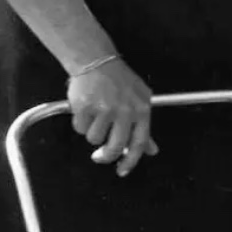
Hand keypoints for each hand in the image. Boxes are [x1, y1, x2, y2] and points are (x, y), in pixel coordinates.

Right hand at [69, 56, 159, 176]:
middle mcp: (124, 110)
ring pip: (94, 139)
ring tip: (94, 114)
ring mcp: (104, 108)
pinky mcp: (85, 107)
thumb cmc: (119, 81)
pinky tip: (85, 108)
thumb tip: (151, 150)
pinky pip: (80, 128)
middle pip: (114, 148)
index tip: (122, 170)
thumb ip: (144, 127)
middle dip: (104, 156)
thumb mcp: (139, 100)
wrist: (96, 60)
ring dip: (92, 131)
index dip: (130, 161)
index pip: (139, 143)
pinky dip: (80, 122)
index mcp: (141, 110)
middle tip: (98, 156)